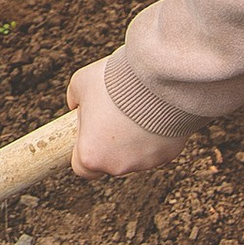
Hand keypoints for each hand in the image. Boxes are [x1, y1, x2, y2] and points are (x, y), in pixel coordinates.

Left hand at [67, 58, 187, 178]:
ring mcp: (145, 163)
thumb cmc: (115, 81)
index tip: (89, 134)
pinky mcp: (167, 155)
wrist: (156, 76)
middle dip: (111, 141)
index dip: (84, 150)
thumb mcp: (82, 83)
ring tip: (137, 109)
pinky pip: (157, 147)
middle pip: (110, 160)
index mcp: (91, 154)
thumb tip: (76, 105)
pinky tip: (155, 112)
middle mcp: (117, 165)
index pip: (82, 168)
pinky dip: (155, 134)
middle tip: (115, 114)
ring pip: (135, 155)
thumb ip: (75, 99)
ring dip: (134, 138)